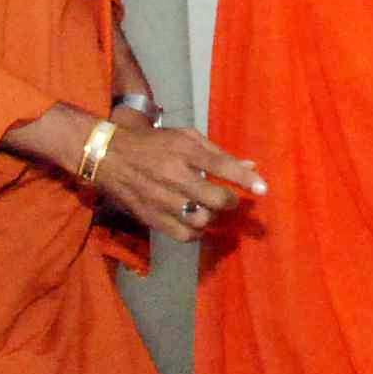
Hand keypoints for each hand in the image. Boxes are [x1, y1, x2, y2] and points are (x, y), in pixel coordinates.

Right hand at [85, 119, 263, 242]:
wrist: (109, 156)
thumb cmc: (155, 143)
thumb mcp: (186, 138)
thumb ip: (218, 154)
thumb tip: (251, 168)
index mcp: (183, 150)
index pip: (221, 166)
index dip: (244, 180)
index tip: (262, 190)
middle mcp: (173, 175)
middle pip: (215, 199)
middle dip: (229, 202)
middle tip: (229, 199)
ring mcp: (161, 199)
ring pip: (201, 220)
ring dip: (211, 216)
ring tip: (208, 207)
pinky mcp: (151, 218)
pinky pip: (184, 235)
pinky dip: (196, 232)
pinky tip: (195, 221)